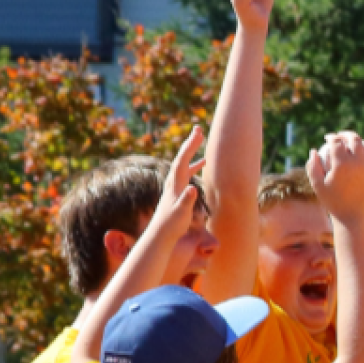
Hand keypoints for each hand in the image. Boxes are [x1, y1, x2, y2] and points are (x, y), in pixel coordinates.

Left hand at [150, 126, 207, 240]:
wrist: (161, 233)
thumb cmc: (172, 224)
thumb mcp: (181, 212)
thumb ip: (187, 200)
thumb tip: (193, 188)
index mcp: (175, 184)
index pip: (182, 161)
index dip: (190, 147)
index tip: (198, 134)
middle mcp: (173, 181)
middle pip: (182, 158)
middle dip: (190, 143)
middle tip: (198, 129)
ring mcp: (175, 185)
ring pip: (184, 163)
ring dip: (192, 151)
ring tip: (200, 139)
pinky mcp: (178, 190)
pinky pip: (187, 172)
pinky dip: (195, 164)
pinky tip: (202, 162)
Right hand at [306, 131, 363, 223]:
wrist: (355, 218)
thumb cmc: (333, 203)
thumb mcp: (318, 186)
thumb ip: (313, 167)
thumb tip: (314, 150)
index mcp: (343, 163)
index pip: (337, 142)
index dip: (331, 137)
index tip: (327, 138)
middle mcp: (359, 162)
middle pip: (354, 139)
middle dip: (345, 134)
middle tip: (340, 136)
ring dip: (358, 142)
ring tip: (351, 143)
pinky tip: (359, 158)